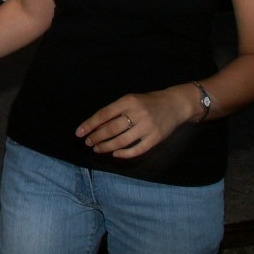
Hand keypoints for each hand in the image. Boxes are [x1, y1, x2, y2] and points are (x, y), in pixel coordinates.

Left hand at [75, 88, 191, 158]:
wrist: (175, 105)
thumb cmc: (147, 102)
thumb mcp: (131, 100)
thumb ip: (115, 111)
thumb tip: (95, 126)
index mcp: (128, 101)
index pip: (104, 114)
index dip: (90, 124)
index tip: (79, 133)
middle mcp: (138, 113)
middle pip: (111, 129)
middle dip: (96, 137)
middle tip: (88, 142)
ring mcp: (148, 127)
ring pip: (122, 141)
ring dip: (106, 147)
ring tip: (97, 148)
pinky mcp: (156, 138)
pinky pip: (137, 150)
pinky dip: (124, 154)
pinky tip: (115, 154)